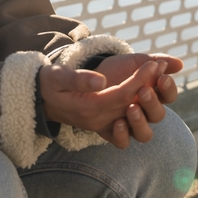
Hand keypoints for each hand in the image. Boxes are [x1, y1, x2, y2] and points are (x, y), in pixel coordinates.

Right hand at [38, 60, 165, 148]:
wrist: (39, 100)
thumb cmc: (49, 83)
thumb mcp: (58, 76)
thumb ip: (79, 78)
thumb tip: (102, 80)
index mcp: (89, 107)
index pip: (123, 94)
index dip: (141, 79)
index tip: (154, 64)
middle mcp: (98, 120)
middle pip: (132, 107)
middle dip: (150, 89)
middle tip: (158, 68)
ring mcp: (101, 126)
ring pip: (134, 126)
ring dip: (147, 108)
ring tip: (153, 85)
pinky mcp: (102, 127)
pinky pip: (126, 133)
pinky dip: (138, 121)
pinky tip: (142, 98)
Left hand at [93, 54, 181, 143]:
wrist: (86, 80)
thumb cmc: (116, 70)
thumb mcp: (133, 61)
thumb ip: (155, 60)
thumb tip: (180, 64)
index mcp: (153, 94)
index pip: (169, 96)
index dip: (168, 89)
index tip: (162, 77)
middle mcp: (145, 112)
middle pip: (158, 115)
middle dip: (152, 103)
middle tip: (143, 91)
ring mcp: (130, 125)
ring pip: (144, 135)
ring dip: (140, 122)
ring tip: (131, 108)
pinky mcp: (114, 133)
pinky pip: (123, 143)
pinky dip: (122, 135)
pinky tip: (117, 122)